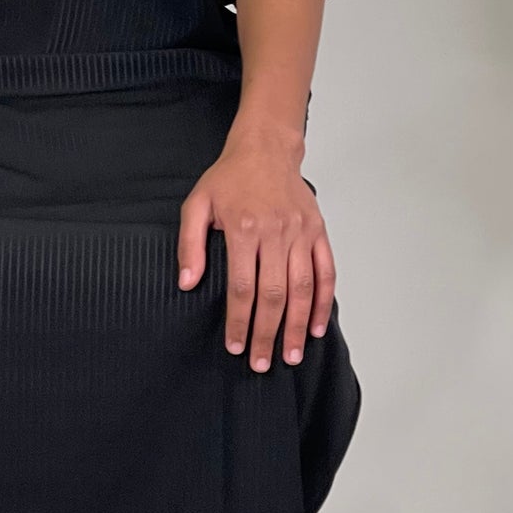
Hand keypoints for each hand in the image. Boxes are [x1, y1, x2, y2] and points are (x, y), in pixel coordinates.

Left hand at [176, 121, 335, 370]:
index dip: (240, 321)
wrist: (266, 148)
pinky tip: (315, 326)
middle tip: (262, 364)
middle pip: (274, 294)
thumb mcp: (197, 204)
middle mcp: (276, 232)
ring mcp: (301, 233)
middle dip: (268, 334)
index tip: (236, 346)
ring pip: (303, 288)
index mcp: (244, 228)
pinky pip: (325, 272)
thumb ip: (190, 244)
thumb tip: (187, 283)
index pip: (243, 287)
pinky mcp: (318, 231)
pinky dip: (322, 301)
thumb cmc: (229, 177)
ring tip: (290, 355)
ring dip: (297, 326)